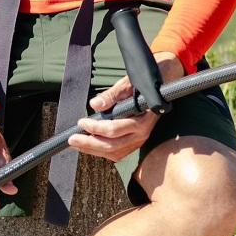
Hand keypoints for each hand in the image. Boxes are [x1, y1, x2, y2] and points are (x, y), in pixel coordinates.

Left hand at [68, 53, 184, 162]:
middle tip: (72, 139)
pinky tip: (91, 146)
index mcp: (142, 119)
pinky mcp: (136, 142)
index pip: (115, 129)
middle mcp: (142, 133)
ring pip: (115, 152)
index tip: (82, 121)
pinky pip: (119, 153)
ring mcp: (140, 140)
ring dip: (94, 150)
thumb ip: (112, 95)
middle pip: (112, 146)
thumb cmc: (144, 83)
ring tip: (78, 144)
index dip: (96, 128)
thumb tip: (95, 104)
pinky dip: (103, 152)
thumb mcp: (127, 83)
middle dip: (90, 144)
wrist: (162, 84)